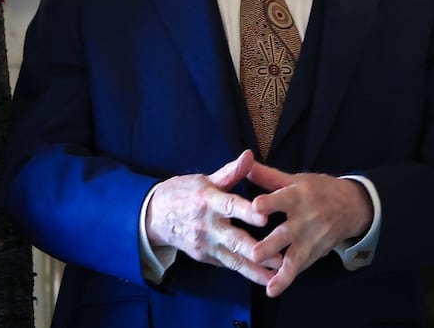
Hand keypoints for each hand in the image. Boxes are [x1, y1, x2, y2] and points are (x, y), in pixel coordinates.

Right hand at [145, 150, 279, 285]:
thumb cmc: (184, 193)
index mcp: (208, 201)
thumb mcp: (204, 179)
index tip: (265, 217)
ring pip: (233, 259)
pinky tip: (264, 278)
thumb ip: (230, 172)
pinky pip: (227, 265)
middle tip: (279, 258)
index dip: (247, 212)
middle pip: (233, 239)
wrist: (154, 216)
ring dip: (255, 268)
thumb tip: (249, 155)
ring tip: (277, 274)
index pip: (229, 206)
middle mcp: (207, 225)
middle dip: (256, 250)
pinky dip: (245, 272)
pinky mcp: (205, 256)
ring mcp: (205, 244)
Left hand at [246, 165, 372, 297]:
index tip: (255, 207)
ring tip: (269, 285)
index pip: (284, 198)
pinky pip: (300, 267)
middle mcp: (307, 217)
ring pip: (297, 256)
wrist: (352, 206)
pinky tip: (273, 289)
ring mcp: (313, 237)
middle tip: (255, 254)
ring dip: (283, 271)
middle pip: (288, 232)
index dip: (270, 203)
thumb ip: (268, 176)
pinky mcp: (316, 252)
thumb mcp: (297, 179)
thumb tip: (244, 164)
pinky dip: (287, 279)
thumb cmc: (318, 190)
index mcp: (300, 195)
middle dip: (272, 244)